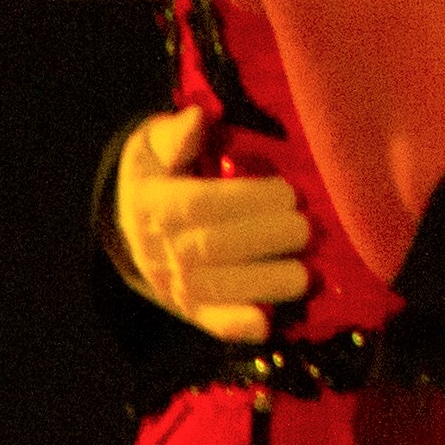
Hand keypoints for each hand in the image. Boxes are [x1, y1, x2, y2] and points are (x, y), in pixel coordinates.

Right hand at [117, 107, 311, 342]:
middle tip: (308, 229)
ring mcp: (171, 281)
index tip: (289, 193)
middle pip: (210, 248)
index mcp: (152, 202)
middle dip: (265, 239)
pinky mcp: (188, 307)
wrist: (136, 220)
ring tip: (306, 275)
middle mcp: (158, 246)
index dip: (245, 201)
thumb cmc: (163, 170)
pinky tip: (268, 325)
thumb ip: (176, 134)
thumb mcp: (156, 144)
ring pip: (213, 288)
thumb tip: (196, 118)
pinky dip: (237, 326)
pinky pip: (208, 322)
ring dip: (262, 284)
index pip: (198, 204)